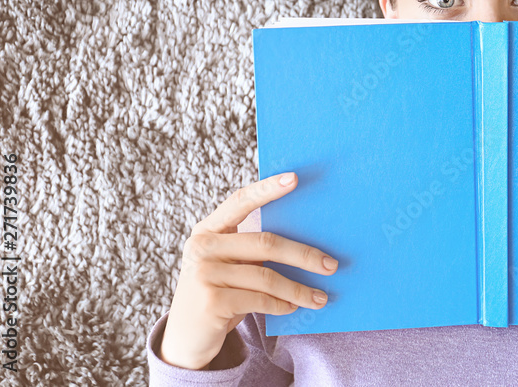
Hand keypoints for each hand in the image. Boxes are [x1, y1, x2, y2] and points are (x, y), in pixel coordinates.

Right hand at [159, 172, 338, 369]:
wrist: (186, 339)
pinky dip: (283, 304)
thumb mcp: (229, 265)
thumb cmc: (219, 293)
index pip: (240, 201)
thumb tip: (308, 241)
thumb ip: (252, 249)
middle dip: (304, 255)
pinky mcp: (211, 302)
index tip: (294, 178)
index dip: (267, 189)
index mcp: (207, 230)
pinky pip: (260, 300)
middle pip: (266, 243)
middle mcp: (202, 247)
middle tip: (331, 265)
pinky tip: (294, 307)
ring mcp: (204, 274)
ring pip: (267, 277)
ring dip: (299, 289)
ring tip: (320, 297)